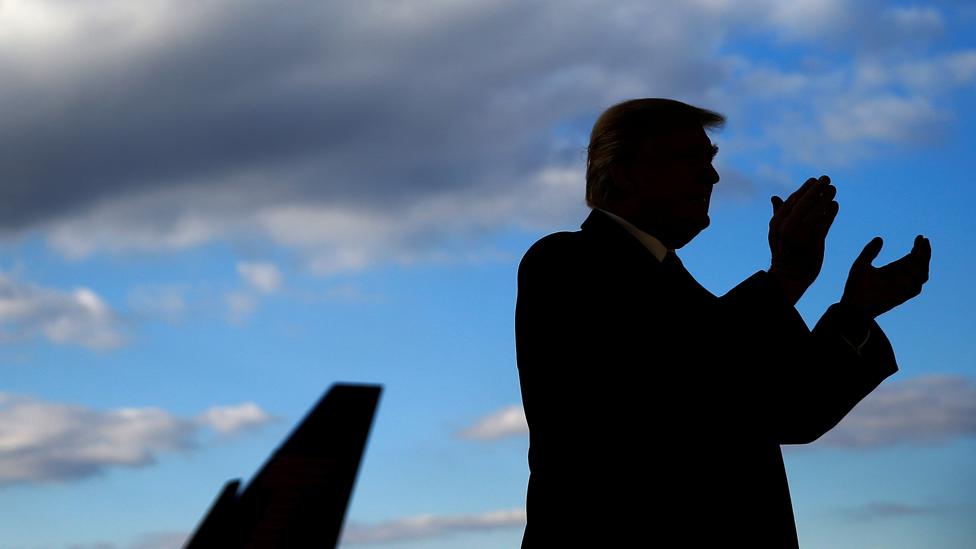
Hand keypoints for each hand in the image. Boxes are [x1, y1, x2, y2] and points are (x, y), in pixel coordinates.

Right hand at [768, 175, 839, 303]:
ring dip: (827, 197)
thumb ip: (777, 214)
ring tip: (834, 190)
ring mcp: (801, 234)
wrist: (789, 277)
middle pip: (805, 202)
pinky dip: (831, 212)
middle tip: (827, 179)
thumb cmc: (784, 253)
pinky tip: (835, 205)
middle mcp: (787, 227)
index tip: (814, 180)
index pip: (792, 200)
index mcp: (777, 223)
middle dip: (817, 188)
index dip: (805, 188)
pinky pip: (825, 222)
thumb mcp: (776, 234)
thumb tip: (774, 197)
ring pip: (817, 210)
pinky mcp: (814, 241)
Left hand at [841, 235, 930, 319]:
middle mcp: (900, 279)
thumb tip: (879, 238)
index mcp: (892, 270)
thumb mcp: (861, 265)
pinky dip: (918, 279)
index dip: (918, 248)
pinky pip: (915, 289)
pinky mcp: (901, 297)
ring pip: (922, 275)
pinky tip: (917, 267)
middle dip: (924, 253)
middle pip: (920, 265)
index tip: (920, 236)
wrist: (852, 306)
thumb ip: (870, 252)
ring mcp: (902, 289)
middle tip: (922, 240)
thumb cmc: (855, 287)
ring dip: (924, 263)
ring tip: (920, 251)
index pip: (911, 258)